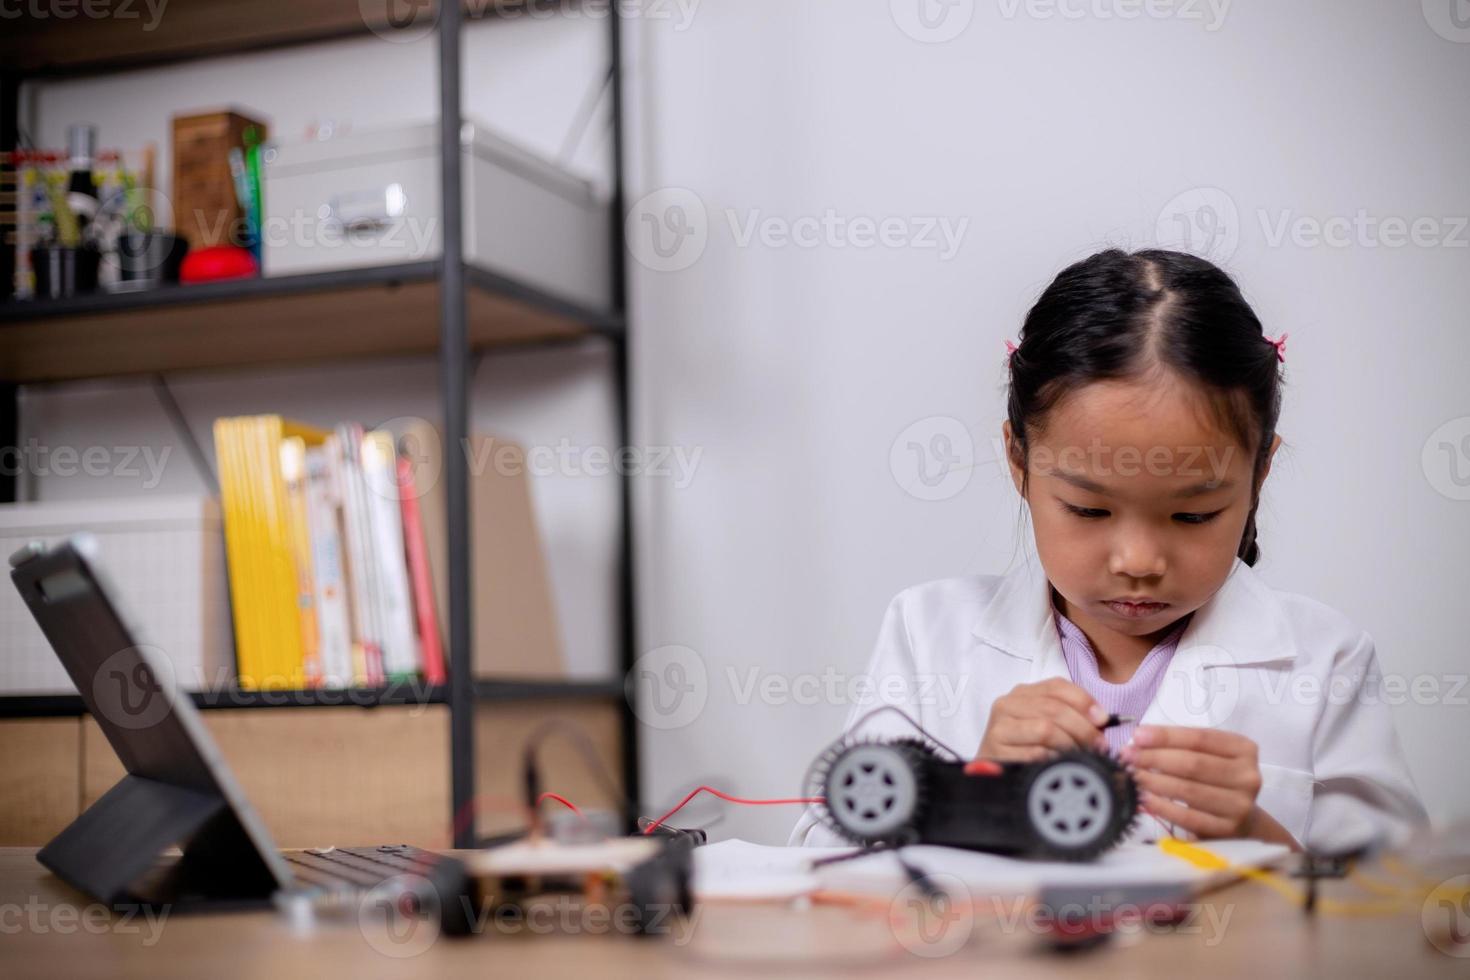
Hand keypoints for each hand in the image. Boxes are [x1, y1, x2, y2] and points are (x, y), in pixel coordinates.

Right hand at [977, 678, 1110, 762]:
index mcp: (1022, 693)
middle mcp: (1007, 704)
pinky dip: (1054, 760)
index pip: (1057, 686)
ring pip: (1046, 729)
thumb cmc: (1024, 747)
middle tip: (1098, 745)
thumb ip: (1070, 715)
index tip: (1103, 720)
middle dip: (1083, 728)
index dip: (1084, 701)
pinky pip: (1035, 753)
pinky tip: (1060, 766)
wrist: (990, 771)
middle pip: (1054, 708)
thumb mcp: (1045, 724)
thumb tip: (1101, 720)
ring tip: (1080, 757)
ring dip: (1070, 745)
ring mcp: (999, 727)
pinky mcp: (996, 750)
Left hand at [1121, 725, 1265, 839]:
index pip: (1200, 738)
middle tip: (1128, 756)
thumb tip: (1139, 739)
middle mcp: (1248, 776)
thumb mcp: (1208, 754)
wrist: (1243, 820)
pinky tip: (1144, 798)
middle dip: (1155, 758)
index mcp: (1244, 749)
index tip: (1137, 735)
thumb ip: (1180, 744)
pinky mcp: (1227, 829)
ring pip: (1189, 790)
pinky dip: (1162, 807)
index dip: (1166, 736)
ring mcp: (1240, 805)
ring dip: (1154, 782)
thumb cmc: (1217, 778)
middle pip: (1194, 764)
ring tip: (1132, 775)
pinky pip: (1188, 817)